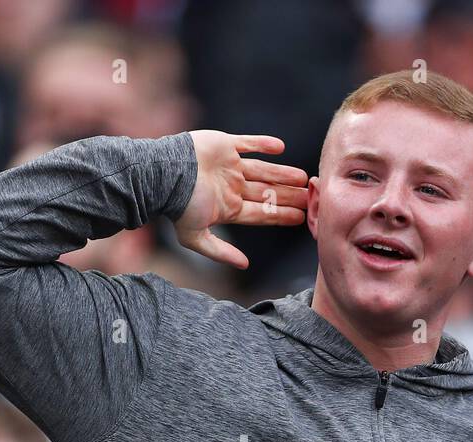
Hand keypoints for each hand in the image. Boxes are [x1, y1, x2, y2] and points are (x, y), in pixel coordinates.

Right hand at [175, 132, 308, 268]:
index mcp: (228, 208)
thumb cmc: (178, 208)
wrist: (163, 175)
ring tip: (303, 177)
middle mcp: (232, 187)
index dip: (281, 216)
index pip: (262, 213)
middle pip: (267, 193)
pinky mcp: (224, 145)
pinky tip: (281, 148)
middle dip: (288, 196)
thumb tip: (245, 266)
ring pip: (263, 170)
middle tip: (309, 197)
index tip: (301, 218)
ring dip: (282, 173)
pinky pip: (248, 144)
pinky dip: (263, 144)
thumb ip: (220, 252)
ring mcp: (229, 166)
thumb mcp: (196, 238)